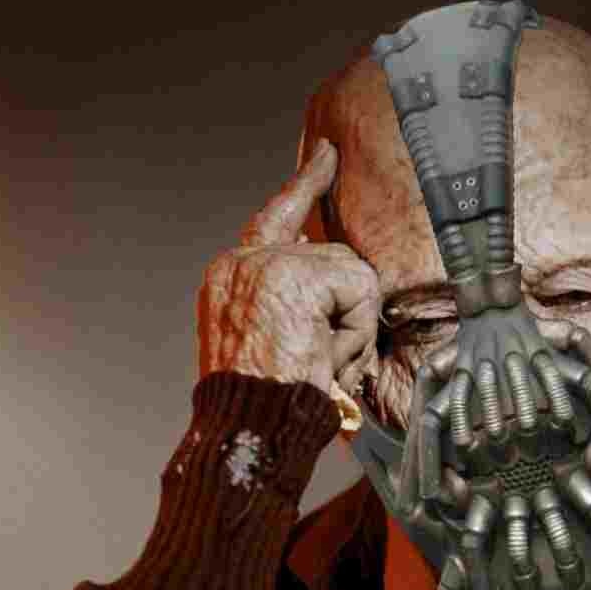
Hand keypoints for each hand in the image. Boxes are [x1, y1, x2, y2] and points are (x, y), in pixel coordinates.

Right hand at [197, 138, 378, 395]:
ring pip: (351, 272)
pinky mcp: (291, 276)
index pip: (276, 218)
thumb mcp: (274, 347)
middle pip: (333, 255)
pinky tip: (326, 357)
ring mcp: (263, 265)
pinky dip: (356, 330)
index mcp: (231, 278)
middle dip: (348, 310)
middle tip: (324, 362)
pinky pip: (359, 288)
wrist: (248, 434)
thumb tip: (346, 284)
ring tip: (320, 366)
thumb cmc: (266, 409)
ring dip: (352, 327)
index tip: (327, 155)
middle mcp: (239, 263)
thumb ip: (299, 305)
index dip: (305, 185)